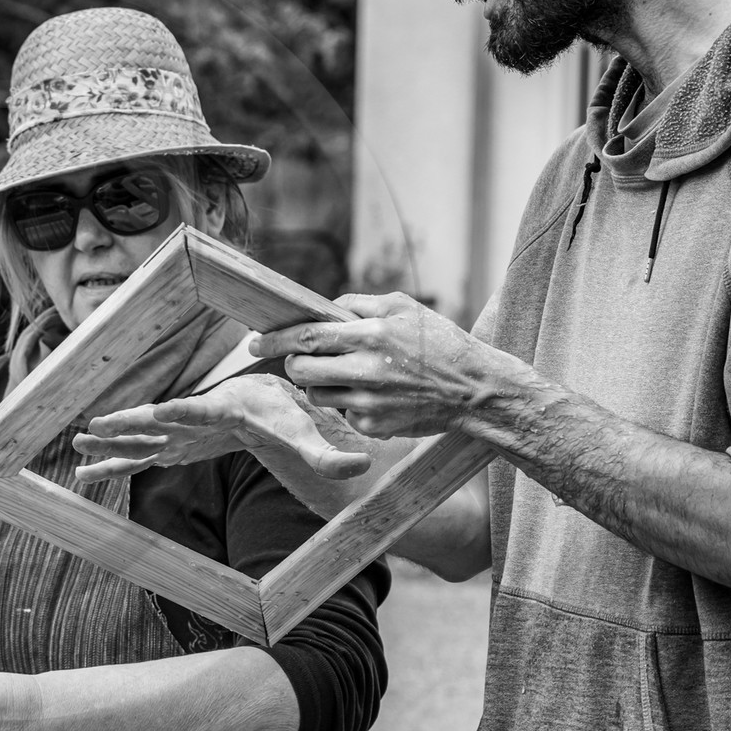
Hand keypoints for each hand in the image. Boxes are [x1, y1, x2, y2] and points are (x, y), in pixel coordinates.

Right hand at [72, 373, 372, 482]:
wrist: (269, 401)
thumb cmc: (286, 413)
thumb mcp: (309, 432)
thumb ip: (330, 451)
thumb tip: (361, 466)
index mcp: (223, 410)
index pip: (197, 411)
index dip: (175, 414)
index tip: (152, 414)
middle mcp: (194, 418)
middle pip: (154, 423)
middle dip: (123, 427)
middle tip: (91, 429)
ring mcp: (180, 434)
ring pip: (139, 440)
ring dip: (108, 443)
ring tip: (75, 446)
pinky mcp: (173, 447)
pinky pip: (138, 457)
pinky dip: (113, 464)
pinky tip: (86, 472)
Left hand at [257, 292, 520, 437]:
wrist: (475, 390)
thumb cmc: (438, 342)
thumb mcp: (403, 307)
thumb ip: (358, 304)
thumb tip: (321, 307)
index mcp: (371, 335)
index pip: (307, 336)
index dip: (275, 340)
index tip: (254, 342)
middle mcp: (366, 370)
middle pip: (300, 371)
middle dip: (293, 364)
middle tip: (301, 360)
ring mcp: (369, 402)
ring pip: (317, 396)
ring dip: (320, 385)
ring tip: (347, 374)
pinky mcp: (374, 427)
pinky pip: (342, 414)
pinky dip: (348, 404)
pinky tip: (373, 394)